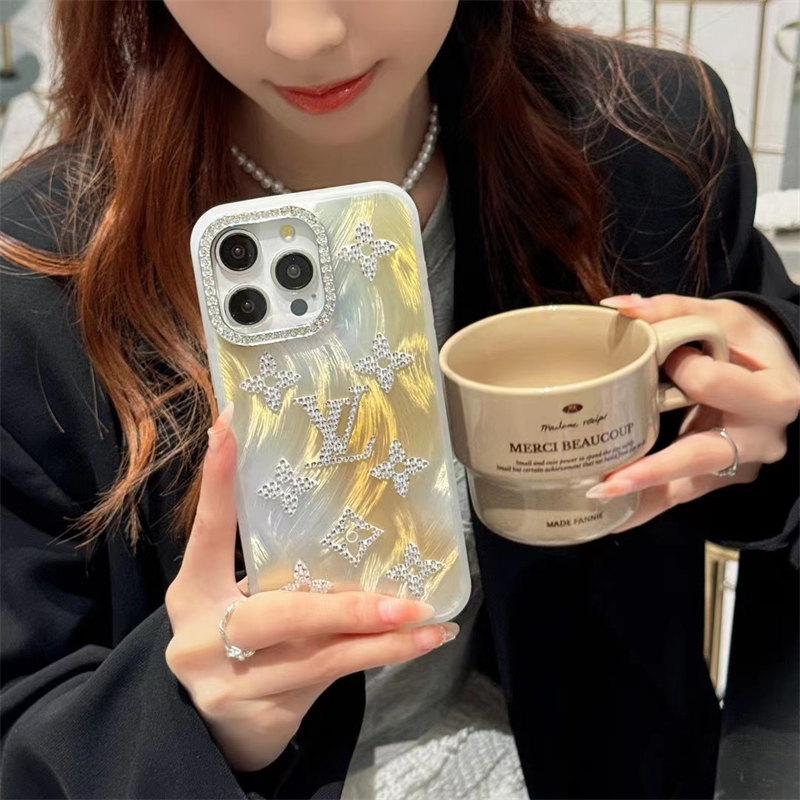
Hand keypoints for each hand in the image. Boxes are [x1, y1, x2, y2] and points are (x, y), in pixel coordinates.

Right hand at [164, 404, 457, 771]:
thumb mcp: (240, 602)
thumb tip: (348, 515)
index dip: (217, 481)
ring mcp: (228, 684)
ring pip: (318, 657)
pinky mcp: (260, 716)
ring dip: (380, 640)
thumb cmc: (239, 642)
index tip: (229, 425)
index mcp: (192, 592)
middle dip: (347, 609)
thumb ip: (276, 574)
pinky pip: (330, 678)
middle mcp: (201, 637)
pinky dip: (375, 656)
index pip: (208, 530)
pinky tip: (416, 643)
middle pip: (278, 614)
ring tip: (427, 625)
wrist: (218, 730)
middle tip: (403, 602)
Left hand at [585, 294, 799, 531]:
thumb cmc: (750, 342)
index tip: (664, 358)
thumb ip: (672, 310)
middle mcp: (762, 437)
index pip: (713, 384)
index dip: (684, 369)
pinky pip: (683, 495)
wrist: (783, 373)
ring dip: (643, 496)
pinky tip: (614, 518)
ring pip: (689, 486)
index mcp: (771, 392)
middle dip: (654, 468)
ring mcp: (743, 463)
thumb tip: (618, 309)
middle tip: (608, 481)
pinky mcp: (723, 477)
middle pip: (701, 454)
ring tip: (598, 501)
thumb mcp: (723, 316)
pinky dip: (648, 504)